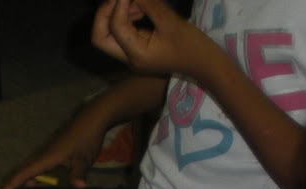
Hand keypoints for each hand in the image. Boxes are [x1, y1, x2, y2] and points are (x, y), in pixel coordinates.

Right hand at [0, 118, 102, 188]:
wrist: (92, 118)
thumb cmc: (87, 137)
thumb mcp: (85, 159)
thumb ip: (79, 174)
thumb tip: (79, 188)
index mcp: (48, 157)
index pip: (26, 173)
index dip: (13, 184)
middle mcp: (45, 154)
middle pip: (25, 171)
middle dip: (14, 183)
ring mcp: (49, 152)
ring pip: (32, 168)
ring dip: (24, 180)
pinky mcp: (55, 151)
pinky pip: (39, 166)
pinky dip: (34, 175)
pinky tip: (37, 183)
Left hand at [92, 0, 214, 78]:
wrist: (205, 65)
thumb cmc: (192, 46)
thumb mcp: (169, 21)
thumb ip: (148, 3)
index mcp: (136, 54)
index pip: (114, 26)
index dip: (119, 3)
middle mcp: (129, 58)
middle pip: (99, 36)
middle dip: (105, 12)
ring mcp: (131, 56)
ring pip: (107, 34)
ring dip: (116, 12)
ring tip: (137, 2)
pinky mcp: (137, 50)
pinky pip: (120, 33)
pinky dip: (124, 17)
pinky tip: (140, 8)